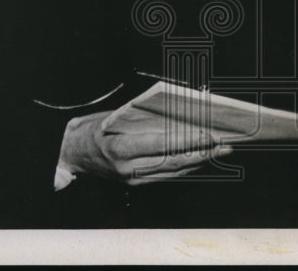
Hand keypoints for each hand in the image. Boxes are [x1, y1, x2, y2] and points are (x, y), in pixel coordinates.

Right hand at [58, 106, 232, 184]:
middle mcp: (127, 169)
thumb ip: (144, 119)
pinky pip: (167, 175)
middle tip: (224, 144)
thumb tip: (179, 115)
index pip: (162, 145)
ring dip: (199, 161)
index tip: (209, 134)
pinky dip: (186, 166)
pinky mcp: (136, 182)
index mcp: (121, 148)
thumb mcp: (116, 118)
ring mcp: (132, 179)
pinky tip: (201, 158)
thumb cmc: (95, 129)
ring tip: (219, 151)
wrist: (73, 153)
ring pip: (173, 171)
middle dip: (202, 153)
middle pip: (173, 162)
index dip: (188, 141)